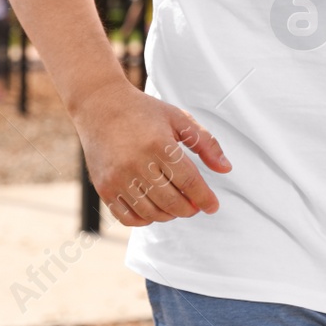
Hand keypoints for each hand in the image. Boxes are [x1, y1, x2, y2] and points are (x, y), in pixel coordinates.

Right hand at [71, 78, 231, 226]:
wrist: (100, 106)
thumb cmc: (143, 111)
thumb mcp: (179, 119)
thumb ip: (206, 143)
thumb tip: (225, 169)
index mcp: (160, 145)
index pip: (189, 181)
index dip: (205, 198)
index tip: (213, 206)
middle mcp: (137, 164)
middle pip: (172, 201)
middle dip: (189, 209)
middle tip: (196, 206)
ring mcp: (118, 178)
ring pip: (151, 213)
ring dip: (169, 215)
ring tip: (177, 206)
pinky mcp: (104, 188)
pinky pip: (127, 218)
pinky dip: (145, 220)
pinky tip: (154, 210)